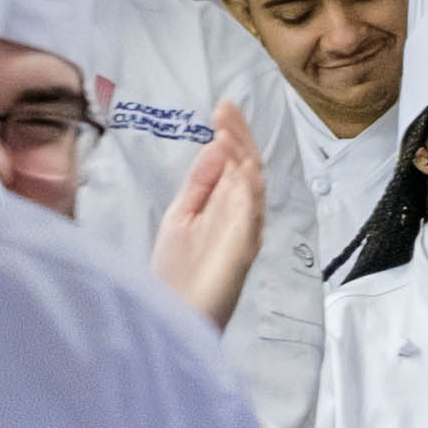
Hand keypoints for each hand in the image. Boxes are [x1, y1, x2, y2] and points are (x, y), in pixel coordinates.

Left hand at [150, 101, 265, 330]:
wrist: (174, 317)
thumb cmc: (178, 274)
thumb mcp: (181, 217)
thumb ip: (198, 185)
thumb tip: (213, 147)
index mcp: (224, 207)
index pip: (234, 164)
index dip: (230, 136)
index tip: (220, 109)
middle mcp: (240, 216)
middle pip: (246, 168)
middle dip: (237, 137)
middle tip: (226, 109)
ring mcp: (244, 232)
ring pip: (252, 186)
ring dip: (242, 156)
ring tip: (228, 129)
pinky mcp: (242, 249)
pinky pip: (251, 214)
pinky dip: (248, 189)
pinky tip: (241, 167)